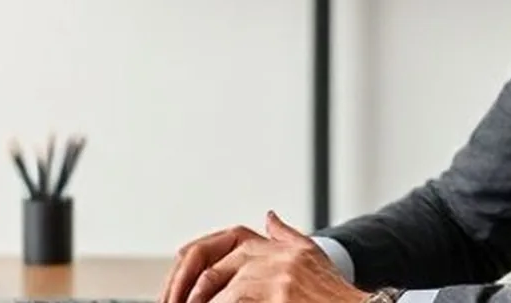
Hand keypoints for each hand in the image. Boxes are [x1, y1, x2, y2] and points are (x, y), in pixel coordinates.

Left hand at [180, 211, 367, 302]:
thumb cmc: (334, 294)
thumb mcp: (311, 256)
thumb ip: (286, 235)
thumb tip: (270, 216)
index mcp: (275, 247)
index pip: (220, 246)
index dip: (190, 269)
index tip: (175, 290)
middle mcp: (273, 258)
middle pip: (210, 271)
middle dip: (185, 294)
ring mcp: (275, 280)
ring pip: (217, 294)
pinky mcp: (278, 298)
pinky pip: (233, 302)